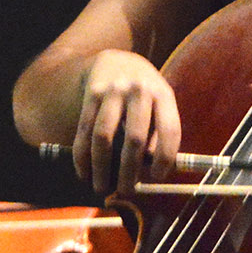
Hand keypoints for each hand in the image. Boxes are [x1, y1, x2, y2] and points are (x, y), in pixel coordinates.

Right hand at [72, 48, 181, 195]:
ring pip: (104, 137)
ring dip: (101, 167)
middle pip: (134, 138)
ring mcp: (112, 91)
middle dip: (128, 171)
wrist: (116, 60)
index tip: (157, 178)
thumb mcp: (159, 104)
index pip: (169, 131)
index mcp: (163, 94)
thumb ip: (157, 133)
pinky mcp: (90, 94)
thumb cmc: (143, 93)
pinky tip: (84, 173)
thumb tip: (147, 173)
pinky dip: (82, 156)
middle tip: (126, 192)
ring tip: (101, 188)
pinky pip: (84, 131)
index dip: (164, 159)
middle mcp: (138, 90)